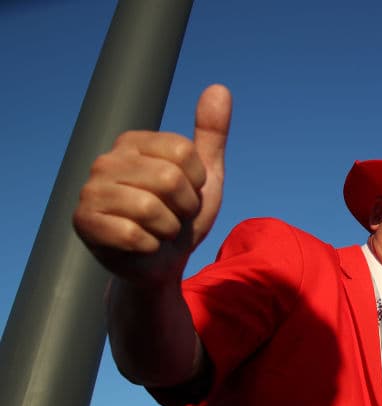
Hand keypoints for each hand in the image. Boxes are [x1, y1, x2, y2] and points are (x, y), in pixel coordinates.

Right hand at [73, 84, 231, 284]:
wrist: (161, 263)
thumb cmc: (180, 217)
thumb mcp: (204, 177)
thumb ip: (210, 135)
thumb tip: (220, 88)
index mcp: (134, 143)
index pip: (185, 152)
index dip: (197, 182)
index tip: (187, 195)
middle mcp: (107, 160)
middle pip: (170, 179)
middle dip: (184, 208)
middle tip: (173, 217)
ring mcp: (91, 190)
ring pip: (152, 208)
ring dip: (168, 229)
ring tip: (158, 230)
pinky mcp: (84, 222)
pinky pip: (134, 235)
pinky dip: (149, 246)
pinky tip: (141, 245)